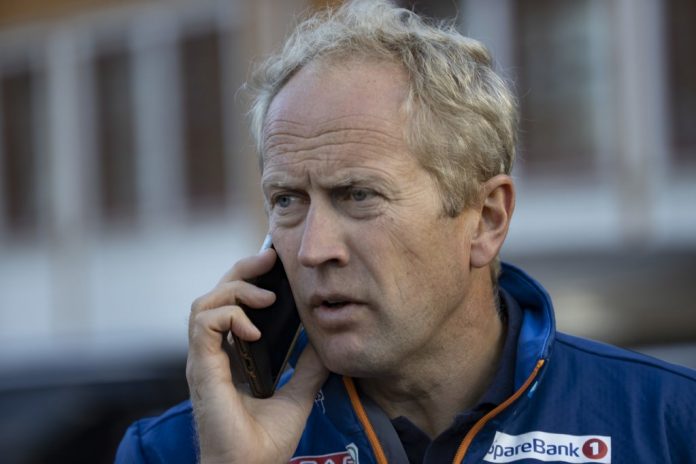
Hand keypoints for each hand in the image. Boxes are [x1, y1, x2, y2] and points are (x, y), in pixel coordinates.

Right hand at [186, 248, 328, 463]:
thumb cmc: (265, 442)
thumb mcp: (298, 393)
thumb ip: (307, 365)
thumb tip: (324, 338)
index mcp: (232, 356)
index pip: (233, 305)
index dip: (249, 280)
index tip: (275, 264)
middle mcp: (214, 353)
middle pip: (216, 293)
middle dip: (243, 270)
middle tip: (270, 257)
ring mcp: (204, 359)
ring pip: (205, 302)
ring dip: (237, 290)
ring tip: (267, 298)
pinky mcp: (201, 367)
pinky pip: (205, 323)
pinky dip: (230, 316)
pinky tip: (254, 330)